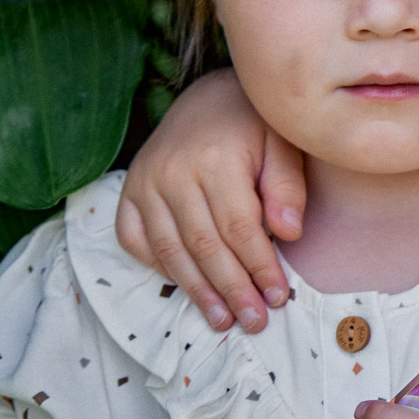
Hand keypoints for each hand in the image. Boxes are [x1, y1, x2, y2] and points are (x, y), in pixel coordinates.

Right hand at [115, 69, 309, 332]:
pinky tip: (185, 286)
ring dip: (197, 291)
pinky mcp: (130, 192)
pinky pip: (135, 240)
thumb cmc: (254, 124)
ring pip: (170, 250)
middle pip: (205, 246)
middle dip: (232, 289)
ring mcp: (145, 183)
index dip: (259, 267)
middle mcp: (173, 172)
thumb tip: (289, 234)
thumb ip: (288, 185)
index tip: (278, 296)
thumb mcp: (283, 141)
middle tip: (254, 322)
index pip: (240, 228)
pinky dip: (158, 267)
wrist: (208, 96)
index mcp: (215, 159)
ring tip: (223, 320)